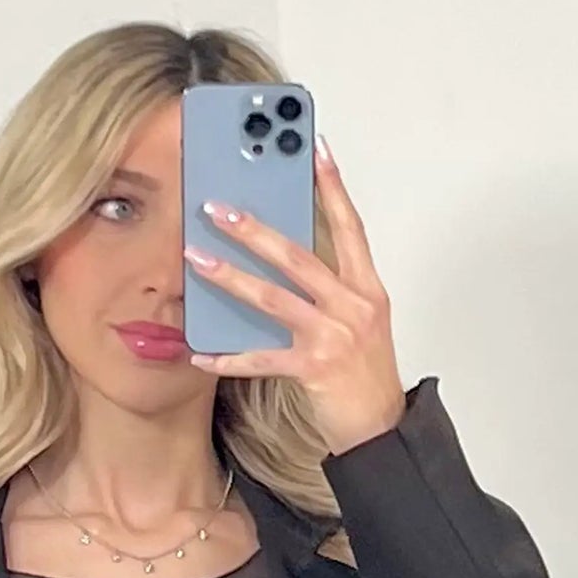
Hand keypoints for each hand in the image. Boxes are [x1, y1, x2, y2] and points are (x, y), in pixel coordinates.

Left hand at [182, 133, 406, 453]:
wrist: (380, 429)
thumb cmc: (365, 374)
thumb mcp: (359, 321)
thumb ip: (329, 288)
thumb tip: (284, 258)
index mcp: (366, 288)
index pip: (350, 225)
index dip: (332, 186)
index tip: (314, 147)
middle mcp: (353, 305)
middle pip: (299, 255)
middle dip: (254, 229)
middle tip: (217, 208)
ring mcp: (334, 336)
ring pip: (274, 297)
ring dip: (231, 277)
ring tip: (196, 259)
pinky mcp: (314, 368)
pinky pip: (262, 357)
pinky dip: (229, 356)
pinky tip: (201, 352)